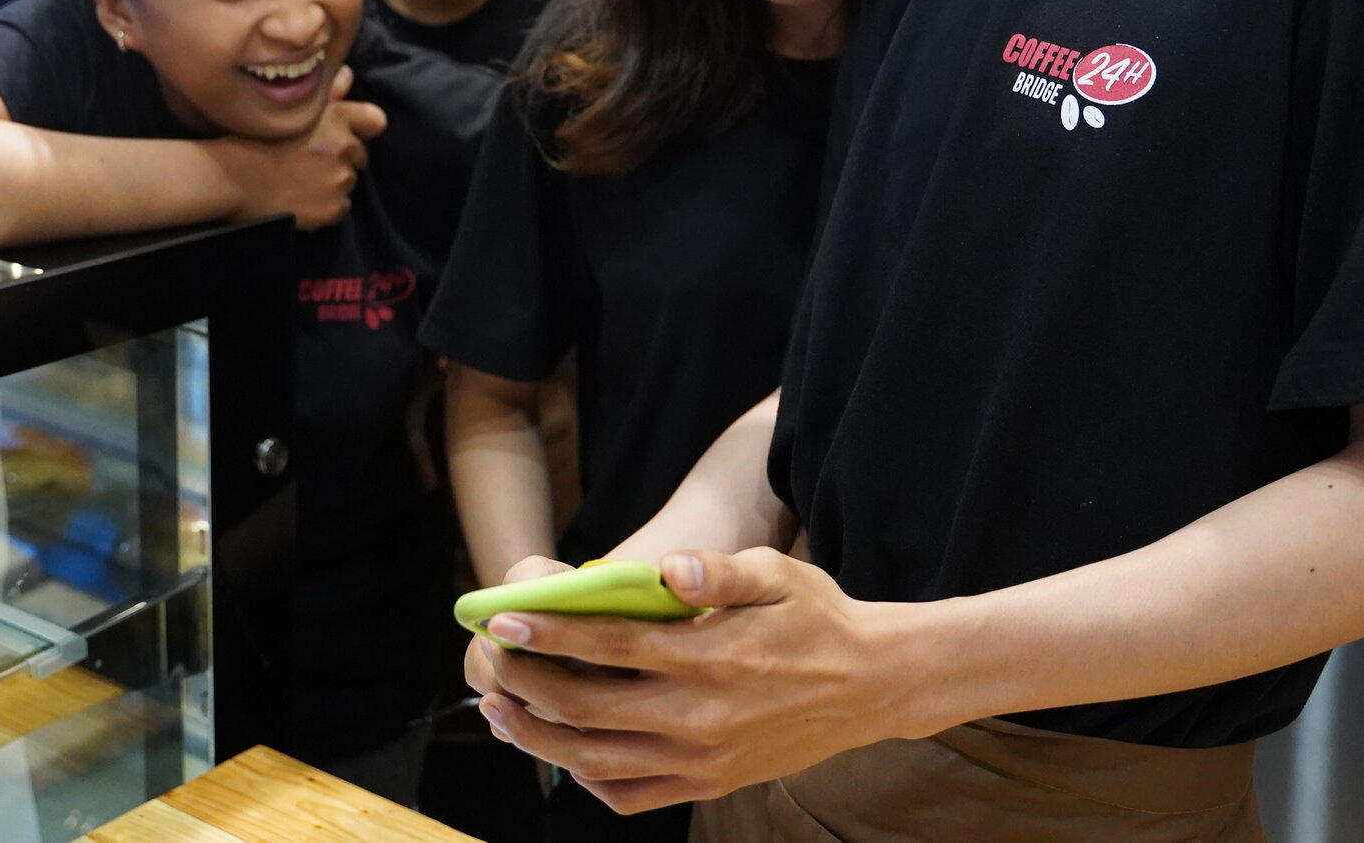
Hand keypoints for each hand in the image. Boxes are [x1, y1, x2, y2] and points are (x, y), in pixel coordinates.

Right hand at [218, 68, 385, 229]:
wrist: (230, 180)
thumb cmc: (254, 140)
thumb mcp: (289, 110)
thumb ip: (328, 93)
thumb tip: (349, 74)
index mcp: (336, 118)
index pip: (375, 120)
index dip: (361, 129)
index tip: (344, 135)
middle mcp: (344, 147)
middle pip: (360, 156)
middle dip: (341, 159)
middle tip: (309, 162)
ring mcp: (340, 180)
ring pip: (348, 182)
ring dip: (331, 184)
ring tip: (299, 182)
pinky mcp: (333, 208)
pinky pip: (340, 208)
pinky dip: (325, 207)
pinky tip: (300, 200)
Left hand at [470, 549, 930, 812]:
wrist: (871, 686)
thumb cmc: (816, 618)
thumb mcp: (777, 574)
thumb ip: (719, 570)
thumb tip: (670, 567)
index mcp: (711, 658)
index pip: (610, 645)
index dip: (549, 632)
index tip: (505, 619)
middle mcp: (699, 717)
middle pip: (587, 708)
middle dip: (527, 685)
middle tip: (491, 664)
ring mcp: (702, 760)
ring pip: (596, 760)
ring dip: (539, 736)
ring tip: (501, 711)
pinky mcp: (708, 785)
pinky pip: (631, 795)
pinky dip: (588, 778)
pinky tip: (565, 751)